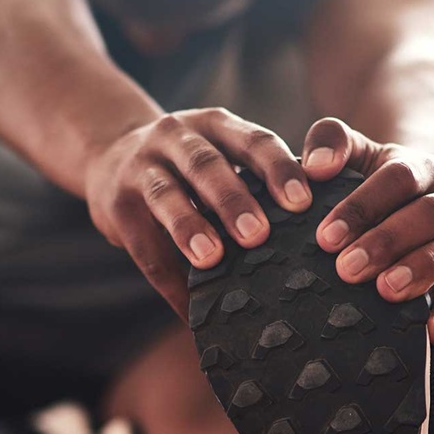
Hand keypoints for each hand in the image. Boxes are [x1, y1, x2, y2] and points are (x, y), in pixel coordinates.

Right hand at [85, 108, 311, 317]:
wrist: (110, 154)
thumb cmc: (189, 167)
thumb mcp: (220, 154)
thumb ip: (257, 179)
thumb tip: (323, 231)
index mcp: (215, 125)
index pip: (252, 141)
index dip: (277, 169)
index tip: (302, 202)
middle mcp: (176, 136)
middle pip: (205, 164)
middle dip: (232, 199)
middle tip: (259, 235)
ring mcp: (141, 166)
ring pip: (166, 195)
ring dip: (189, 227)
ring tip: (211, 258)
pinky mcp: (115, 202)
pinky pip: (142, 243)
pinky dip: (166, 278)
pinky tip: (188, 308)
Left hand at [301, 118, 433, 345]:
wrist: (425, 195)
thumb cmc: (376, 179)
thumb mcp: (358, 151)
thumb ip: (332, 141)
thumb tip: (314, 166)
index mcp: (418, 169)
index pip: (396, 180)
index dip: (362, 206)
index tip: (325, 236)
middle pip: (426, 216)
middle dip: (386, 242)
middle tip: (346, 268)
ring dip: (418, 272)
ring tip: (385, 291)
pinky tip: (433, 332)